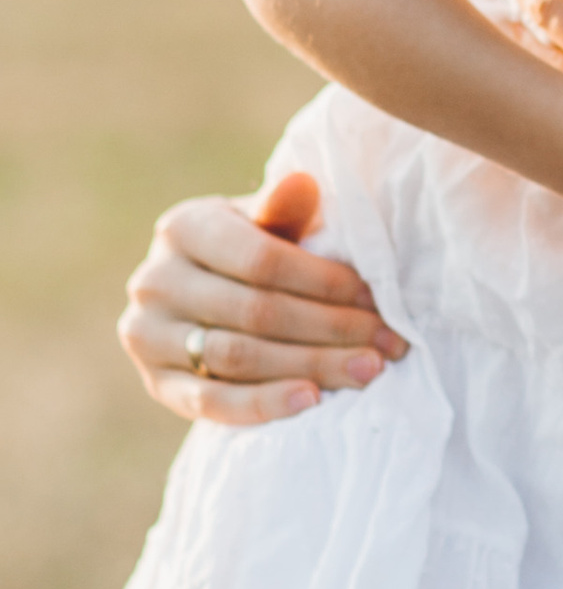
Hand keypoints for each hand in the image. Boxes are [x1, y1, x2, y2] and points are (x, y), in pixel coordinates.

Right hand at [119, 174, 408, 426]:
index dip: (325, 283)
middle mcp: (154, 280)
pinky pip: (211, 402)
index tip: (378, 301)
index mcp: (183, 228)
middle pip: (256, 313)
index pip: (262, 261)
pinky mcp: (156, 383)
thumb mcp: (266, 223)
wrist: (203, 296)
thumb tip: (304, 184)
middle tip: (388, 345)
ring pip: (238, 358)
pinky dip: (264, 404)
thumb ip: (284, 210)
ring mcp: (147, 335)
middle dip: (332, 330)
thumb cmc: (250, 251)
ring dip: (311, 367)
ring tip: (367, 371)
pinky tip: (312, 400)